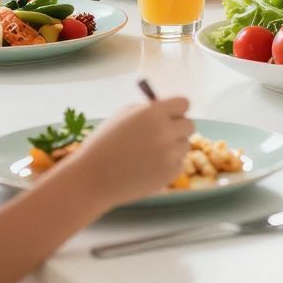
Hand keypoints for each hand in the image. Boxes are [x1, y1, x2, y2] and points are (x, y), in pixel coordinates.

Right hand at [60, 97, 193, 207]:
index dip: (176, 110)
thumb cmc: (103, 144)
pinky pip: (179, 163)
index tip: (170, 116)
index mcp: (153, 113)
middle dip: (177, 128)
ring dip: (173, 147)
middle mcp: (165, 131)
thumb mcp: (122, 117)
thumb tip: (168, 110)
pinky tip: (148, 167)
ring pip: (185, 145)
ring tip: (148, 154)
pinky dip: (168, 165)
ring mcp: (170, 154)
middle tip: (161, 136)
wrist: (92, 178)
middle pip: (189, 124)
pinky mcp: (170, 173)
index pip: (183, 103)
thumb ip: (148, 110)